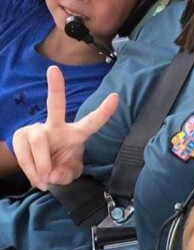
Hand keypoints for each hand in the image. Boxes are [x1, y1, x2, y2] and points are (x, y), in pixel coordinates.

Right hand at [12, 66, 118, 189]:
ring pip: (39, 143)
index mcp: (76, 134)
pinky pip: (24, 155)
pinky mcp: (20, 136)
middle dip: (55, 87)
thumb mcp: (69, 174)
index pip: (92, 122)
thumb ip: (66, 175)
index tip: (116, 97)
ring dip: (41, 166)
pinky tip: (37, 179)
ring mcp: (37, 129)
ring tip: (45, 179)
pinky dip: (31, 172)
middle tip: (54, 69)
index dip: (104, 111)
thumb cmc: (61, 167)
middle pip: (56, 105)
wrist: (39, 172)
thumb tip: (53, 174)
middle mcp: (56, 126)